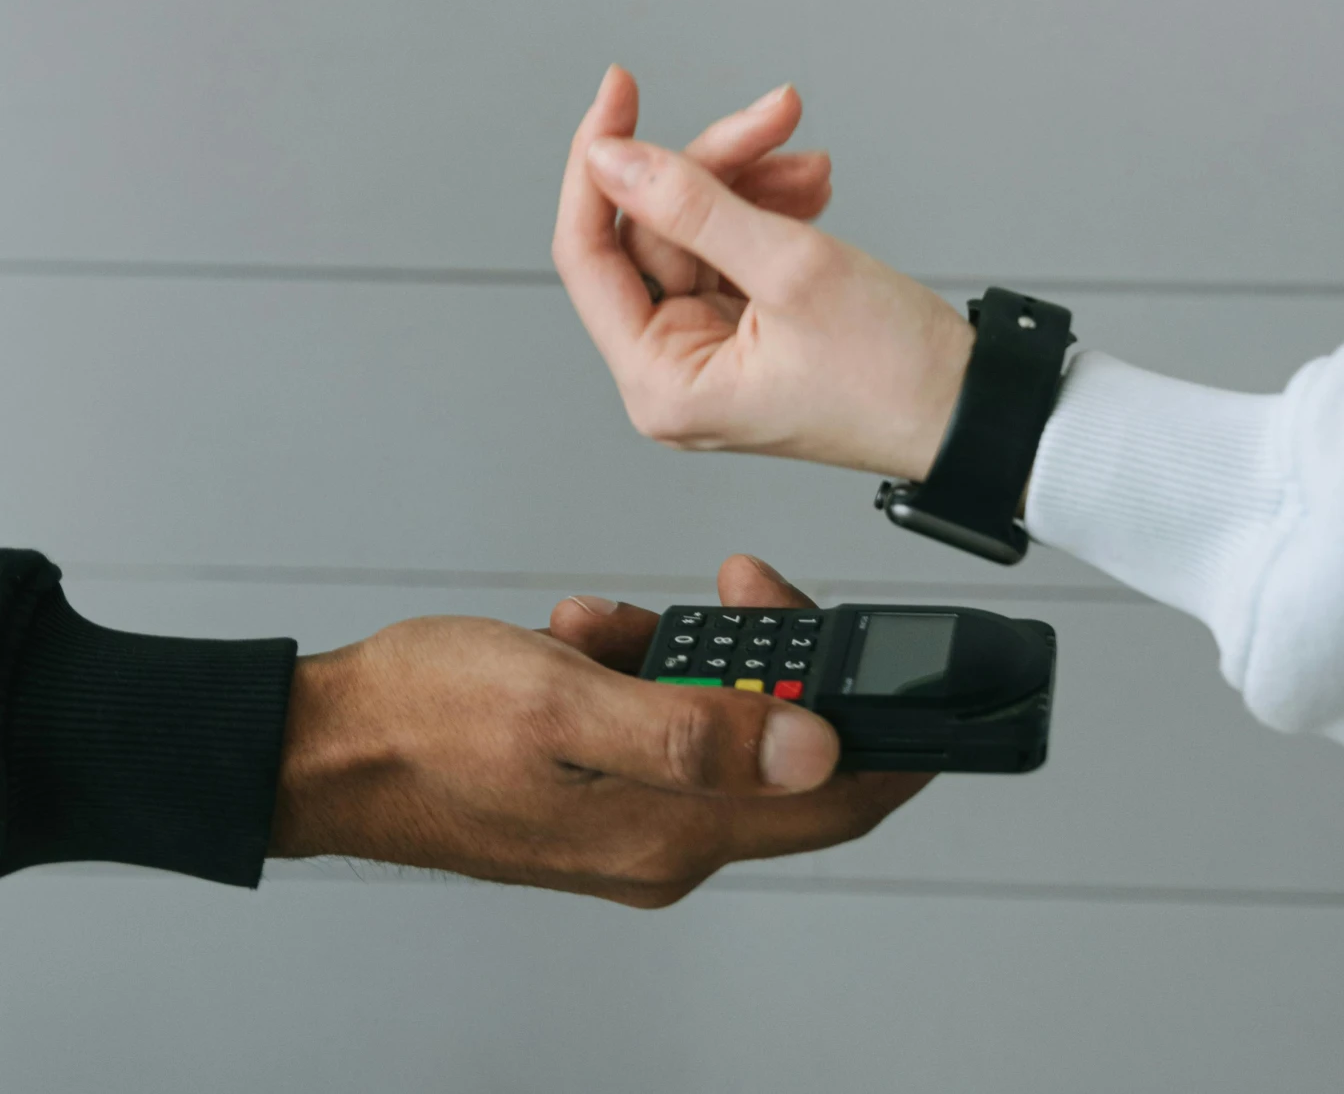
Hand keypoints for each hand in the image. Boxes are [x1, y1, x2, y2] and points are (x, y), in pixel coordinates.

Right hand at [269, 556, 924, 905]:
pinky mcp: (598, 793)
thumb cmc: (425, 720)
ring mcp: (629, 821)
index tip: (928, 677)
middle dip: (771, 662)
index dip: (899, 744)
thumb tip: (812, 746)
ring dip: (685, 656)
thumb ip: (693, 727)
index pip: (835, 802)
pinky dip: (637, 668)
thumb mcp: (563, 701)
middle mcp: (664, 841)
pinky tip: (584, 637)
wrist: (327, 745)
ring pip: (716, 725)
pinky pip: (658, 721)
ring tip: (609, 622)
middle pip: (783, 755)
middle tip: (733, 591)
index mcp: (673, 831)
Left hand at [553, 69, 973, 477]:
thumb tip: (612, 158)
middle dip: (717, 166)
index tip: (620, 94)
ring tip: (810, 163)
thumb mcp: (791, 268)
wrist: (972, 406)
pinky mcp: (749, 331)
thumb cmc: (894, 373)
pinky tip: (810, 193)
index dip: (599, 164)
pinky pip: (733, 249)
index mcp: (662, 382)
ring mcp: (711, 350)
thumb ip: (693, 205)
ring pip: (697, 229)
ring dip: (751, 182)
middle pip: (654, 229)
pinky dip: (769, 211)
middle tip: (774, 118)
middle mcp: (674, 372)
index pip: (587, 255)